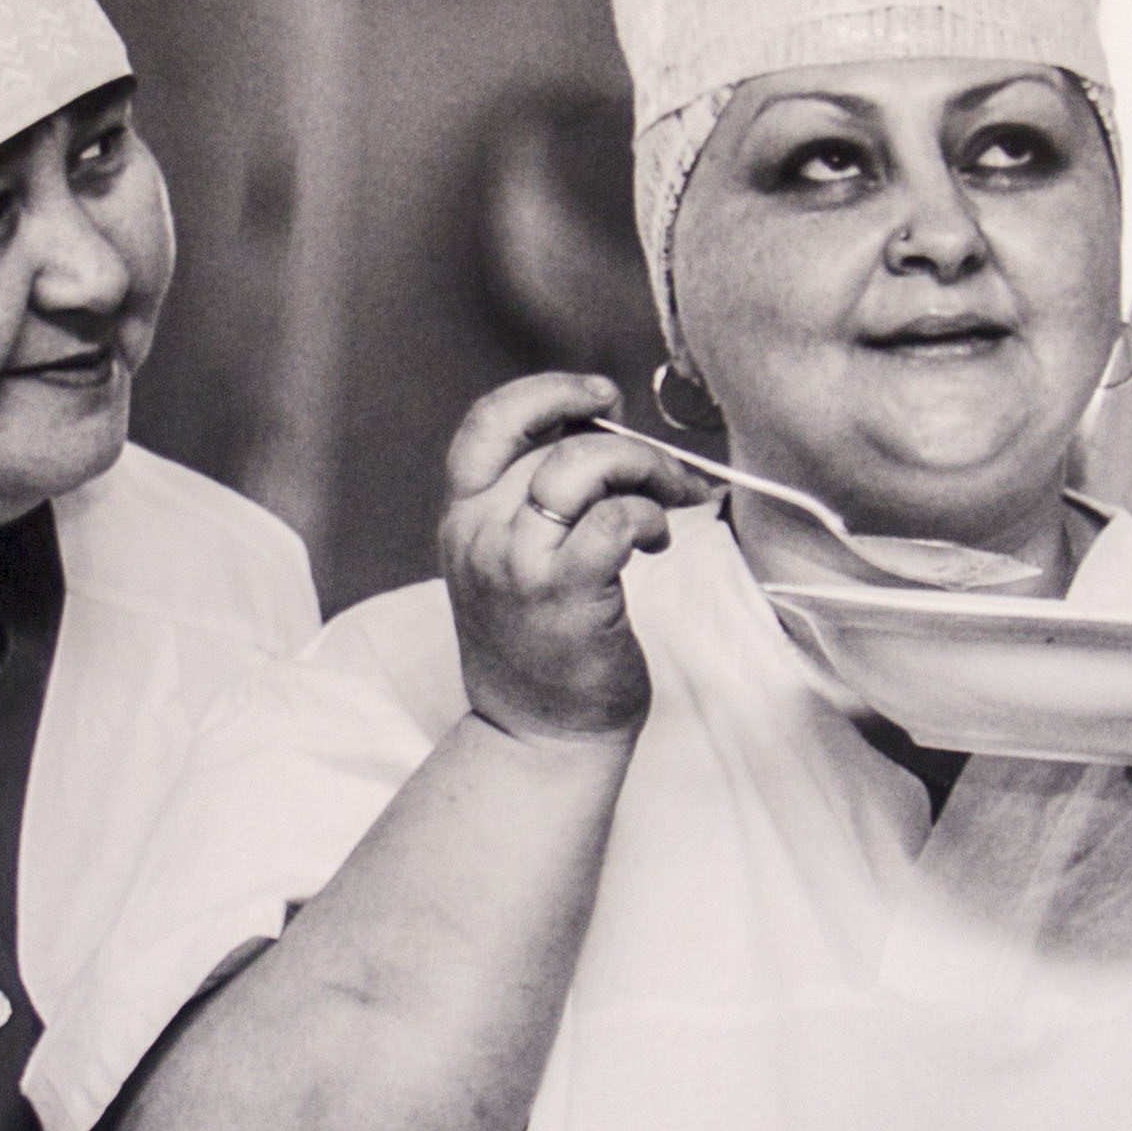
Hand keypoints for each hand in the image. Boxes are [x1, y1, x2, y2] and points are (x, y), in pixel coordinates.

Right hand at [439, 374, 698, 746]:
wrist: (539, 736)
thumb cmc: (541, 648)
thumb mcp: (512, 563)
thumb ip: (538, 501)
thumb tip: (602, 432)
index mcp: (463, 519)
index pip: (489, 424)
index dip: (548, 394)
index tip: (598, 398)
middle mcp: (480, 533)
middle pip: (556, 442)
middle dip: (627, 445)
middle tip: (665, 475)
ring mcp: (518, 562)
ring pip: (583, 465)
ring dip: (643, 469)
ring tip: (668, 501)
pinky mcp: (565, 591)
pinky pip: (616, 517)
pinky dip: (648, 516)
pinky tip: (655, 542)